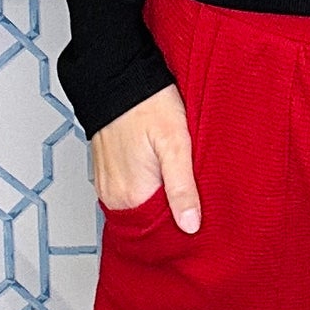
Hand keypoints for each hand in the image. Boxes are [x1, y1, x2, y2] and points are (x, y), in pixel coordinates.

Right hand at [90, 83, 201, 231]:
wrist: (118, 77)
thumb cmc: (148, 104)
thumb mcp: (176, 144)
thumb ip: (182, 188)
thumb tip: (190, 226)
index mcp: (131, 194)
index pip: (160, 232)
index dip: (183, 227)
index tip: (202, 219)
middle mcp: (114, 196)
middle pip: (149, 222)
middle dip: (172, 217)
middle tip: (196, 202)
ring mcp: (107, 185)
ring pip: (140, 208)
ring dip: (159, 203)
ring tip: (180, 187)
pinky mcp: (106, 174)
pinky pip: (128, 194)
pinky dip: (146, 191)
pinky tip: (161, 177)